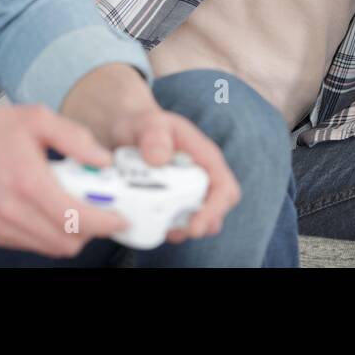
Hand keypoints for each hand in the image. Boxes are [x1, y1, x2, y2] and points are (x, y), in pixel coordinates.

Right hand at [0, 100, 128, 257]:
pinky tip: (53, 210)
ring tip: (80, 209)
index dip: (106, 222)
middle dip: (93, 231)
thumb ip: (75, 138)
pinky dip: (50, 235)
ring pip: (51, 248)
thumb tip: (103, 160)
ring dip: (72, 235)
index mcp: (28, 182)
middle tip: (104, 212)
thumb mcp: (39, 119)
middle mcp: (12, 211)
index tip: (122, 217)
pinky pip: (32, 245)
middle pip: (68, 242)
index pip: (76, 219)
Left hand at [105, 103, 241, 244]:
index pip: (225, 189)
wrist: (129, 129)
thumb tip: (159, 160)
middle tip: (175, 231)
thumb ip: (155, 137)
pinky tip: (148, 224)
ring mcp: (187, 192)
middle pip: (216, 211)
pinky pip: (175, 223)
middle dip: (200, 225)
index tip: (195, 226)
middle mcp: (202, 178)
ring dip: (180, 229)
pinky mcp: (171, 202)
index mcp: (206, 158)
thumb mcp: (149, 123)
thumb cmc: (146, 124)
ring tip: (160, 228)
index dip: (215, 210)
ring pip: (197, 221)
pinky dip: (164, 228)